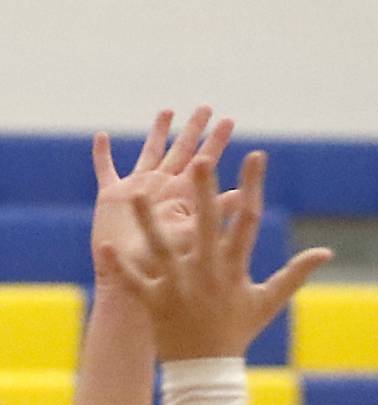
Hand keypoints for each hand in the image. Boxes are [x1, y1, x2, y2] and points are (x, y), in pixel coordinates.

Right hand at [91, 106, 234, 286]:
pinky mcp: (111, 199)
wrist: (140, 296)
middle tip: (207, 108)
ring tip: (168, 112)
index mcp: (186, 201)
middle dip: (195, 131)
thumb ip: (218, 218)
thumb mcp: (196, 241)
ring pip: (150, 153)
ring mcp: (139, 193)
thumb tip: (248, 199)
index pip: (206, 166)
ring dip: (157, 132)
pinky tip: (102, 137)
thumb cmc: (173, 281)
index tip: (231, 123)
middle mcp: (165, 192)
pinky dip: (102, 155)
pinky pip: (105, 170)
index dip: (217, 145)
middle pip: (183, 153)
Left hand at [101, 151, 330, 361]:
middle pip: (206, 225)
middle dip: (203, 192)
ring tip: (137, 192)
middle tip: (201, 158)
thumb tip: (327, 253)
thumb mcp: (268, 302)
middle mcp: (207, 273)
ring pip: (163, 248)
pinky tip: (104, 245)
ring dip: (149, 222)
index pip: (247, 220)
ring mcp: (180, 287)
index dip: (252, 186)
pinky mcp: (156, 301)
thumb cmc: (237, 331)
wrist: (208, 371)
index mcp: (233, 269)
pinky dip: (120, 267)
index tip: (256, 155)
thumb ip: (295, 274)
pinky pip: (135, 282)